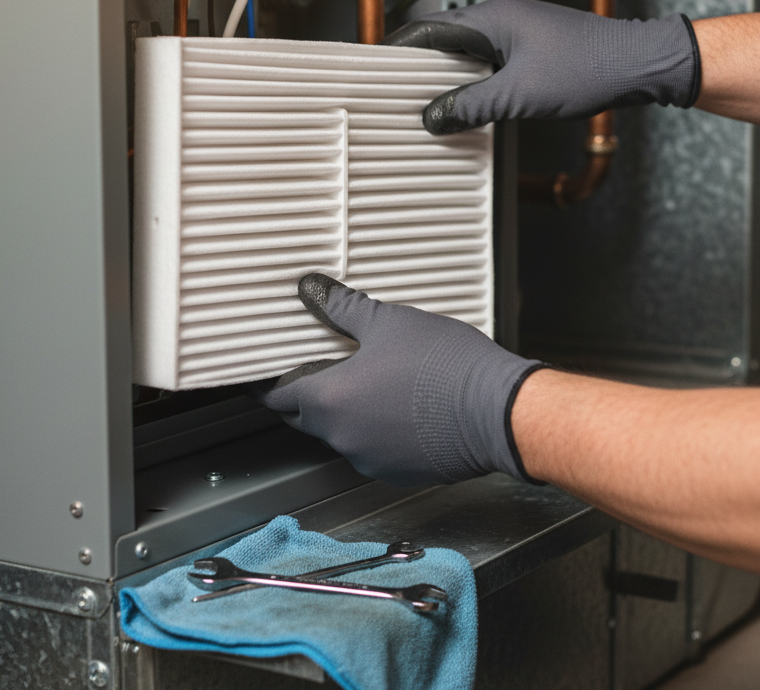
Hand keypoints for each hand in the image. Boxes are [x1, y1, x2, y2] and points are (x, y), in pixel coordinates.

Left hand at [253, 274, 545, 485]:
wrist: (496, 411)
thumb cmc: (445, 367)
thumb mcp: (388, 322)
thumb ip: (342, 307)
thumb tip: (313, 289)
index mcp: (330, 400)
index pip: (278, 396)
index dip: (269, 384)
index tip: (263, 378)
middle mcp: (343, 437)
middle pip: (307, 417)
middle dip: (307, 395)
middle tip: (320, 368)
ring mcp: (371, 459)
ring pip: (342, 433)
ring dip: (347, 411)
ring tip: (372, 380)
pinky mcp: (400, 471)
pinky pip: (373, 448)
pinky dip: (376, 429)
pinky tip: (399, 404)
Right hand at [382, 0, 699, 133]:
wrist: (638, 65)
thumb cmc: (590, 67)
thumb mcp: (518, 96)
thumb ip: (471, 106)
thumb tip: (437, 116)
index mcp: (492, 17)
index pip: (429, 28)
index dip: (401, 50)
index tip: (382, 69)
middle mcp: (502, 18)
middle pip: (444, 40)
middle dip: (422, 69)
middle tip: (405, 95)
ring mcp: (517, 32)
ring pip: (467, 54)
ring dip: (451, 78)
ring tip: (437, 105)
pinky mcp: (531, 48)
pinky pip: (489, 63)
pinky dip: (475, 82)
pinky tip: (475, 105)